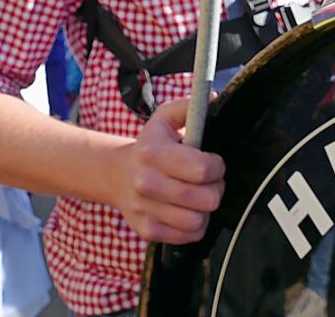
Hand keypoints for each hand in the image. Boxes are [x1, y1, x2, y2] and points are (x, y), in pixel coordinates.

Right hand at [113, 97, 224, 244]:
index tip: (214, 163)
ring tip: (199, 197)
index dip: (217, 167)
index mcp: (154, 153)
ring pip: (198, 221)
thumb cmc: (150, 146)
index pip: (202, 170)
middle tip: (210, 182)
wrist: (117, 175)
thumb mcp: (164, 119)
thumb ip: (188, 107)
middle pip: (205, 199)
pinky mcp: (147, 230)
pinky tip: (188, 211)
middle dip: (216, 189)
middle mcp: (147, 183)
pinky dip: (195, 226)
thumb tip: (213, 98)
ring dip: (206, 209)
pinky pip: (188, 236)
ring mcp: (145, 209)